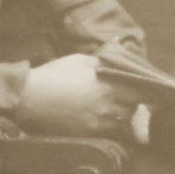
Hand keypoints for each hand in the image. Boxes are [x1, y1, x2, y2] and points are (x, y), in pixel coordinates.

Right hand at [14, 53, 136, 137]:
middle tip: (125, 96)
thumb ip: (103, 56)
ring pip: (121, 121)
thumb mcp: (80, 60)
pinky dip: (107, 124)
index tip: (142, 87)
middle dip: (131, 102)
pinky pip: (107, 130)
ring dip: (120, 114)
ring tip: (110, 106)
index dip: (143, 89)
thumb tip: (119, 41)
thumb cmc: (55, 75)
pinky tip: (97, 116)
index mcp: (108, 84)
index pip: (139, 90)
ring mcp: (98, 121)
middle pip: (133, 108)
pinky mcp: (88, 133)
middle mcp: (107, 105)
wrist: (31, 98)